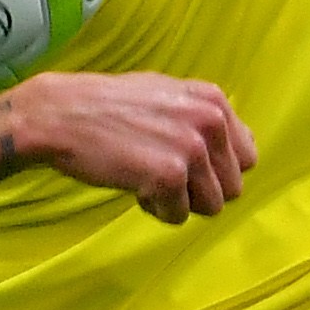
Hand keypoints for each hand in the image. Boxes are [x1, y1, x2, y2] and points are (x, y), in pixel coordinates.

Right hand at [2, 71, 256, 224]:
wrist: (61, 115)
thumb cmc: (109, 106)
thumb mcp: (166, 93)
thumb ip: (205, 116)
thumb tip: (245, 146)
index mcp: (213, 100)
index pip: (247, 156)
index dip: (215, 168)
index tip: (184, 162)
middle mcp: (210, 121)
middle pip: (232, 187)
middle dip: (199, 189)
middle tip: (161, 171)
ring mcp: (191, 149)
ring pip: (210, 206)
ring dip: (179, 201)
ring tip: (147, 176)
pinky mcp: (169, 177)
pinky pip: (179, 216)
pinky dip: (156, 209)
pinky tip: (133, 184)